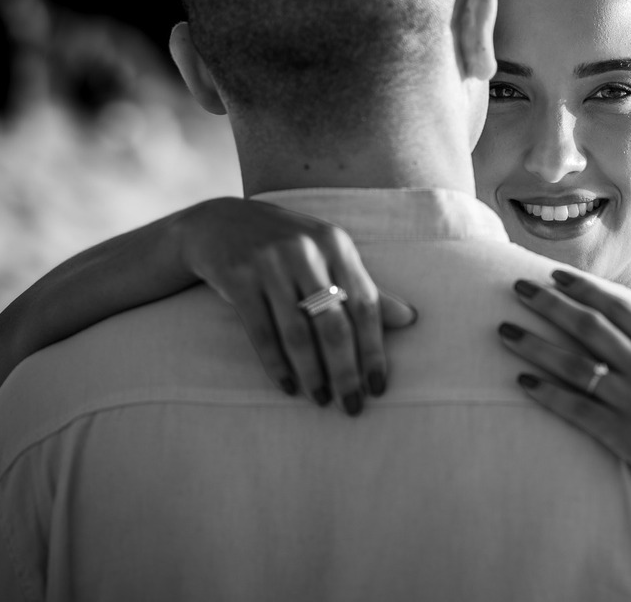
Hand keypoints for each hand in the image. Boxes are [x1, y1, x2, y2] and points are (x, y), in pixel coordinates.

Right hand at [178, 197, 416, 414]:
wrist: (220, 223)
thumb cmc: (287, 246)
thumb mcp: (328, 256)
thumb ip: (364, 288)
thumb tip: (411, 319)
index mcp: (336, 244)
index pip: (365, 304)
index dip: (374, 349)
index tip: (379, 386)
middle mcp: (305, 251)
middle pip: (333, 324)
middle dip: (346, 371)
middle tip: (352, 406)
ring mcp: (269, 263)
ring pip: (297, 332)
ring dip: (312, 373)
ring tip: (321, 400)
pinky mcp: (238, 278)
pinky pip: (261, 332)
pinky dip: (276, 364)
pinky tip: (288, 386)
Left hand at [499, 269, 630, 517]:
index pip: (620, 309)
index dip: (585, 289)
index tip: (556, 276)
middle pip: (589, 329)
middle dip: (550, 305)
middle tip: (517, 288)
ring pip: (575, 367)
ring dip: (537, 346)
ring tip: (505, 330)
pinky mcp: (626, 440)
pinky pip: (578, 413)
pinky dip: (548, 396)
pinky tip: (521, 383)